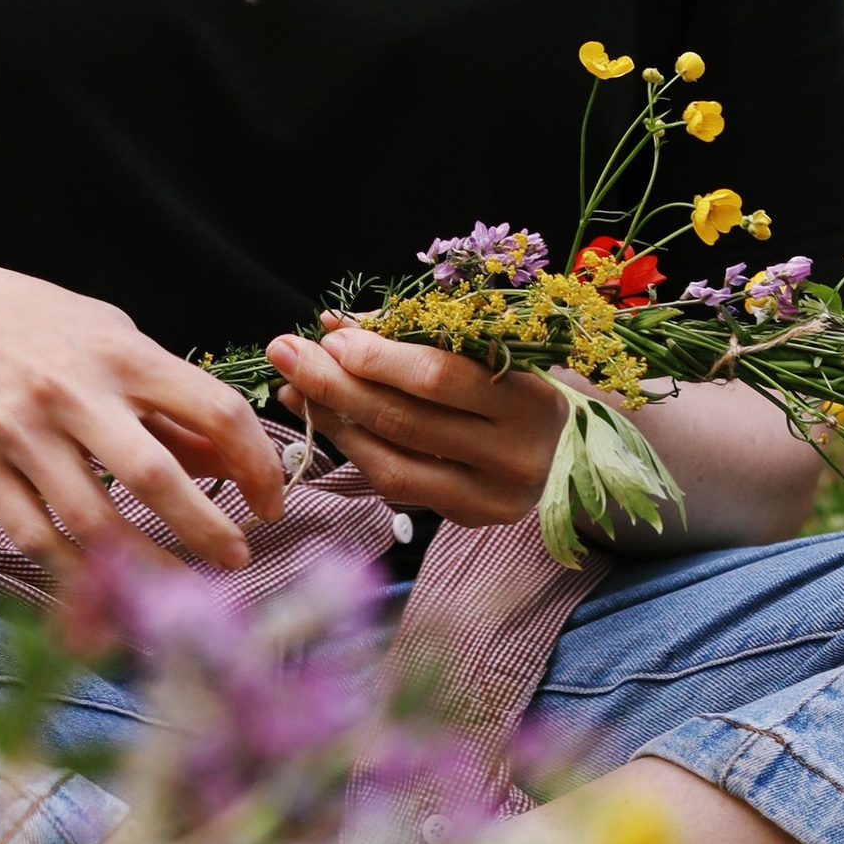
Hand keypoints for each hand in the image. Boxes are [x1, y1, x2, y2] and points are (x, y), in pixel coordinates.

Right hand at [0, 256, 283, 569]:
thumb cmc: (47, 329)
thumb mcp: (120, 344)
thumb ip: (174, 408)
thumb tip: (234, 470)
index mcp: (122, 354)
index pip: (214, 410)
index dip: (258, 464)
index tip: (270, 501)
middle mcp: (72, 392)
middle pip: (153, 476)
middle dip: (206, 530)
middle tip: (237, 560)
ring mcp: (20, 431)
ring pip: (91, 521)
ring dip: (145, 568)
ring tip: (178, 589)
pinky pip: (34, 538)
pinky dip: (76, 574)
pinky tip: (108, 589)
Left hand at [268, 318, 563, 525]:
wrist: (556, 446)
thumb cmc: (510, 383)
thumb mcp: (480, 350)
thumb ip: (413, 334)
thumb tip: (335, 325)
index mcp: (529, 397)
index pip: (438, 377)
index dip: (376, 357)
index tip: (329, 335)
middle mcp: (518, 454)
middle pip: (406, 421)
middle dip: (336, 384)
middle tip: (287, 354)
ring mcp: (494, 496)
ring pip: (393, 463)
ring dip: (333, 422)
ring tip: (293, 390)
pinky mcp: (470, 518)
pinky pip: (397, 487)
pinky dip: (355, 451)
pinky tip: (326, 422)